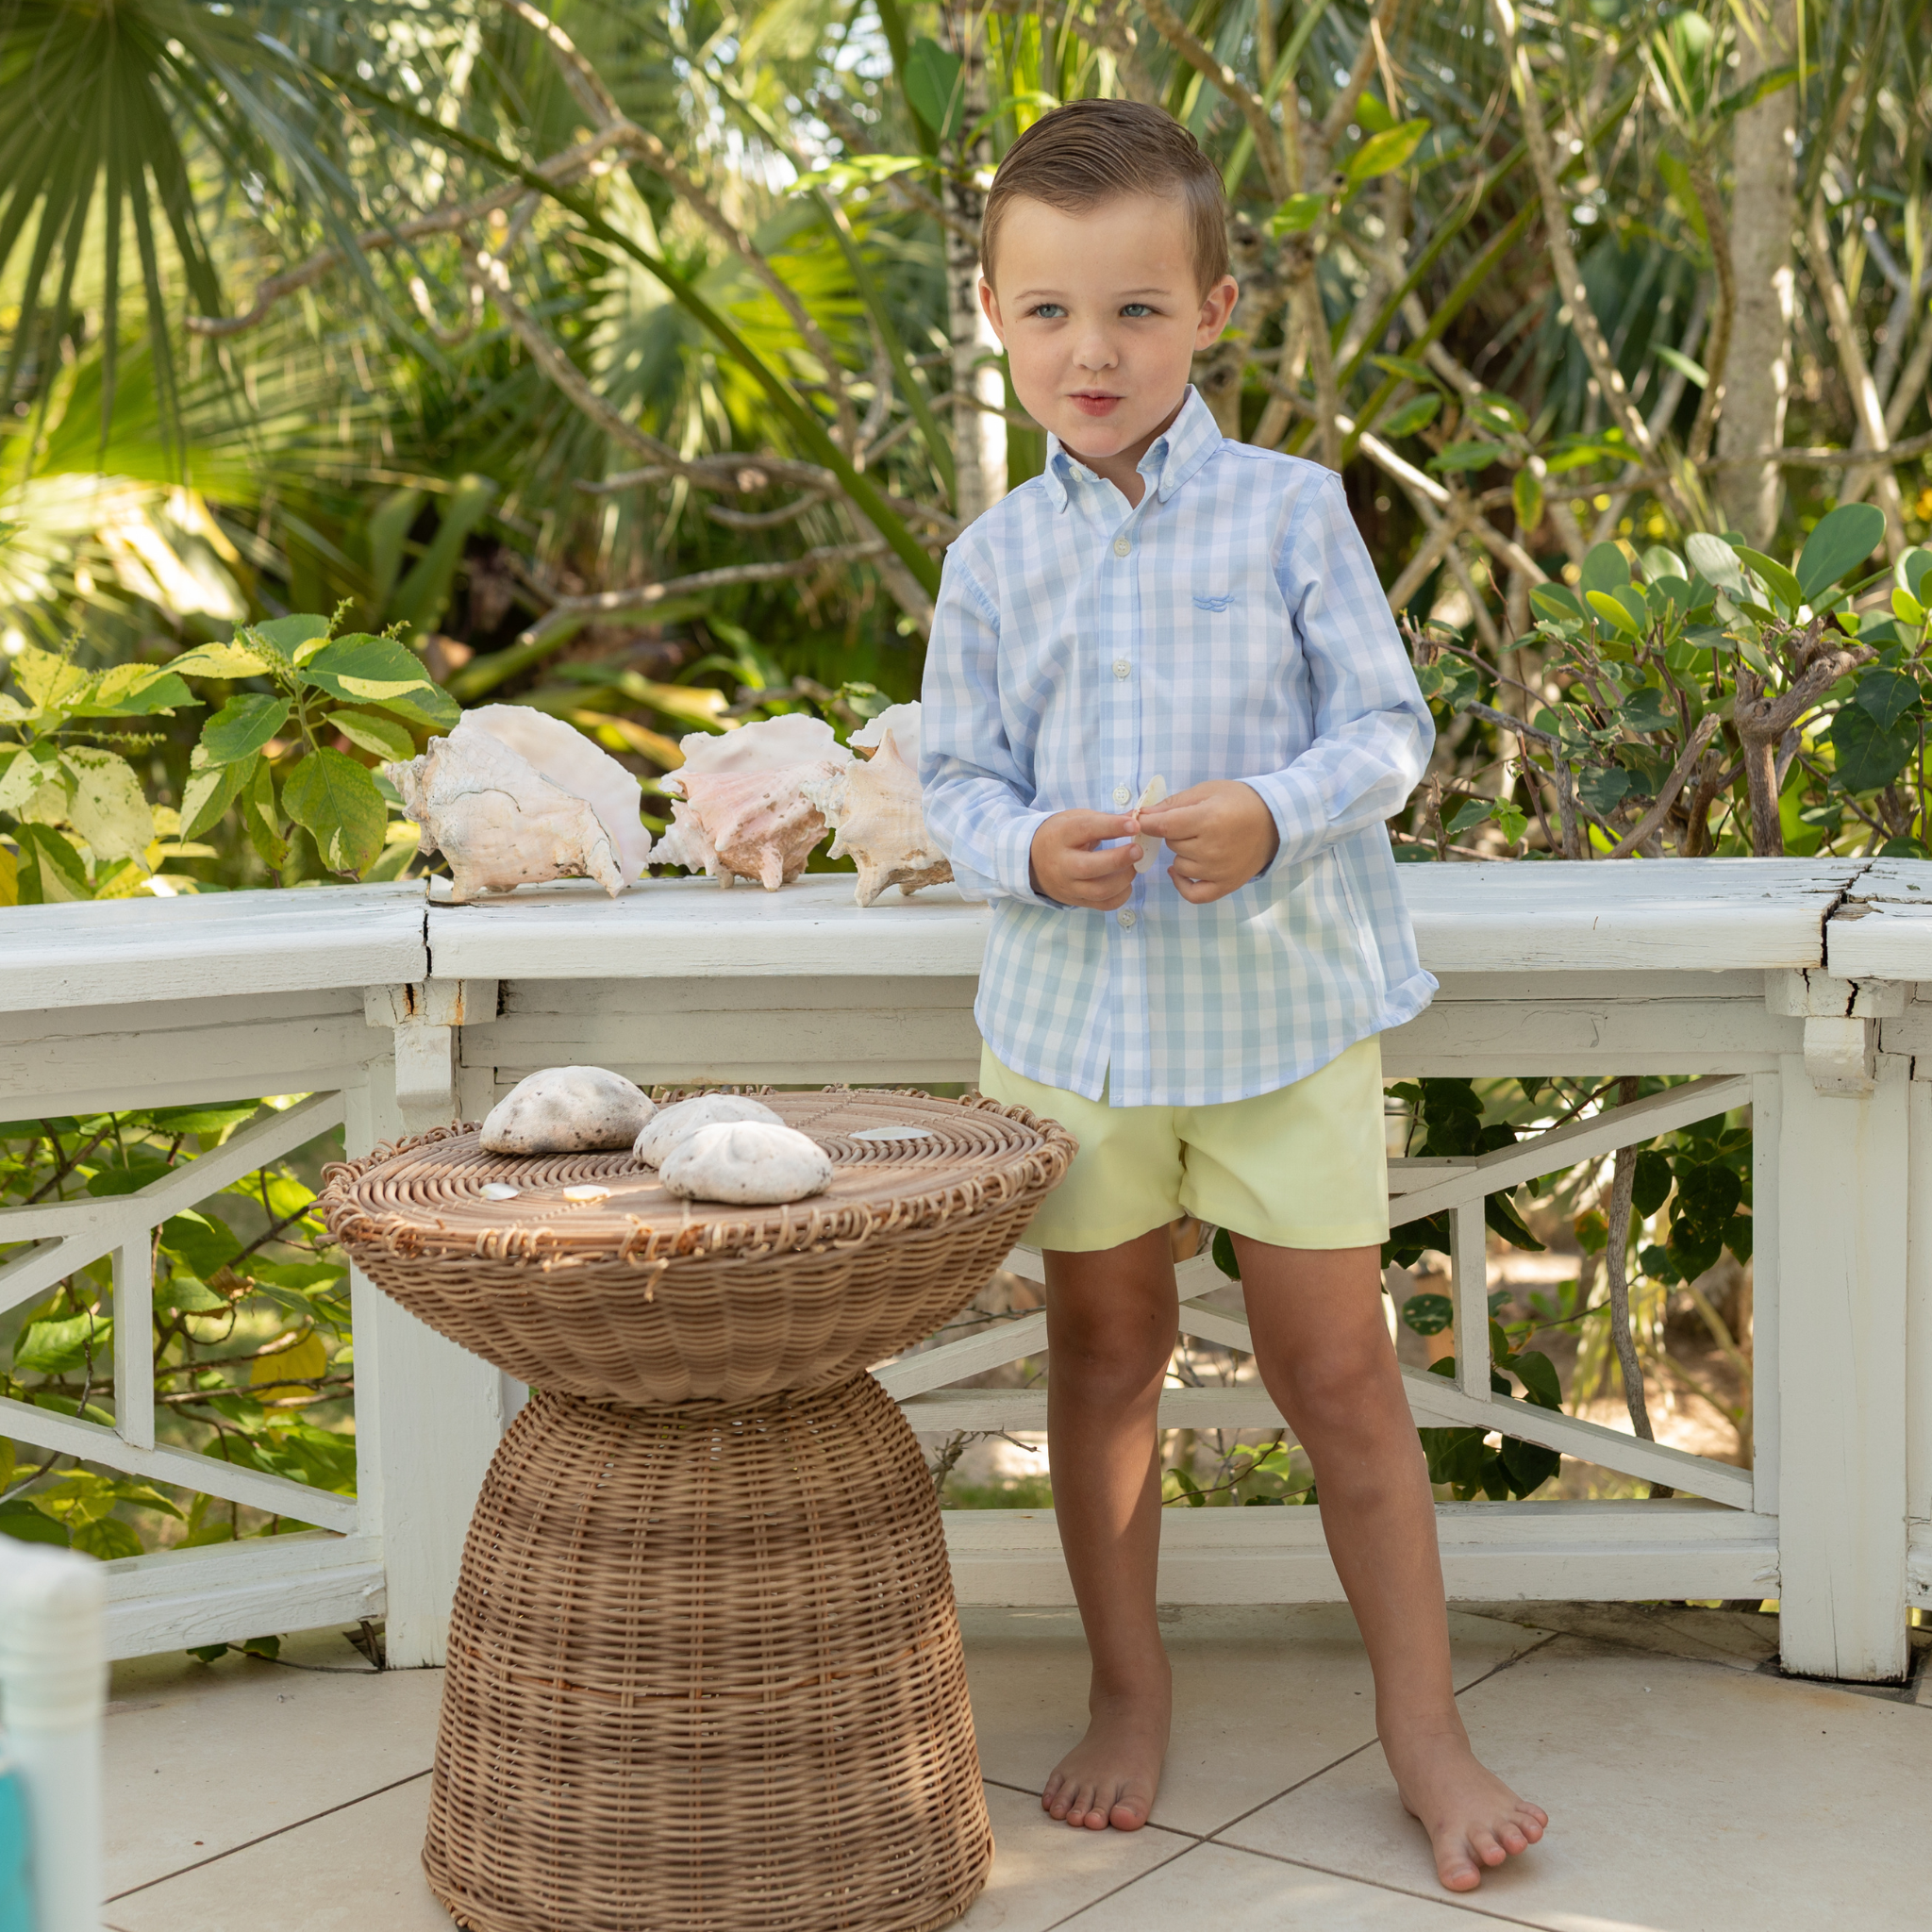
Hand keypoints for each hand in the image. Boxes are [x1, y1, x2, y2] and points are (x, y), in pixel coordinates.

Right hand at [1029, 810, 1139, 909]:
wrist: (1033, 861)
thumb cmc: (1061, 835)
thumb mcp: (1075, 819)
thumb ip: (1105, 820)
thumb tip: (1137, 819)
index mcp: (1060, 836)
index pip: (1085, 830)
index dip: (1111, 827)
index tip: (1134, 825)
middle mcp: (1061, 864)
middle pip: (1089, 867)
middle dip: (1118, 859)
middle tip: (1137, 850)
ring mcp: (1068, 886)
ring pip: (1098, 891)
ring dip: (1123, 879)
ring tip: (1133, 866)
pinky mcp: (1076, 901)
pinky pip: (1103, 905)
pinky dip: (1121, 896)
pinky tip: (1125, 883)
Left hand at [1133, 780, 1279, 903]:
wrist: (1274, 822)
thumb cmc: (1239, 801)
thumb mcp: (1207, 791)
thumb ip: (1173, 804)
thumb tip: (1142, 815)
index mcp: (1209, 820)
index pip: (1164, 826)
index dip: (1146, 823)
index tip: (1140, 820)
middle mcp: (1213, 848)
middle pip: (1172, 844)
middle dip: (1175, 833)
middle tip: (1195, 824)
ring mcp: (1220, 870)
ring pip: (1180, 865)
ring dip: (1183, 854)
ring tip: (1201, 841)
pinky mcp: (1226, 885)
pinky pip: (1193, 894)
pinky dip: (1182, 884)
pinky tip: (1179, 871)